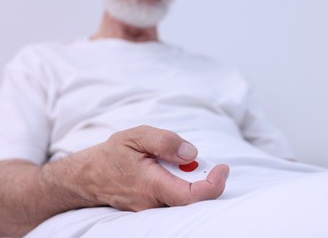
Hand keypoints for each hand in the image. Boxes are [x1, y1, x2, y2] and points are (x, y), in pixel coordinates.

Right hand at [43, 125, 228, 211]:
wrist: (87, 177)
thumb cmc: (111, 155)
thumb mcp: (135, 136)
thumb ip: (164, 142)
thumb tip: (191, 153)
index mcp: (150, 184)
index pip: (190, 196)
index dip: (213, 185)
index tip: (222, 169)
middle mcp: (153, 203)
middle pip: (192, 197)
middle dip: (202, 175)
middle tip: (188, 156)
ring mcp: (152, 209)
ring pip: (184, 197)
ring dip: (190, 178)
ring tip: (171, 160)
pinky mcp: (152, 208)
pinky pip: (175, 197)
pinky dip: (182, 182)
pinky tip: (168, 169)